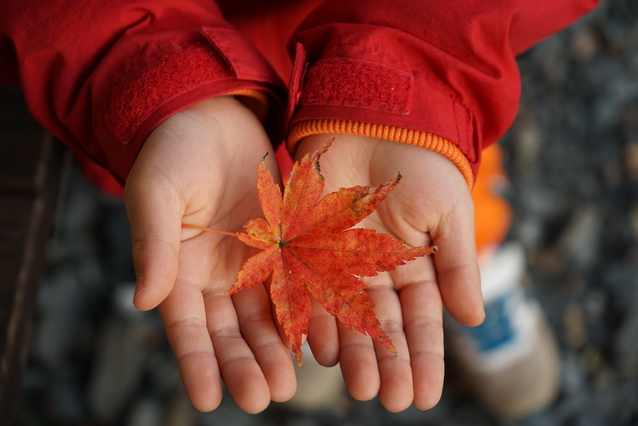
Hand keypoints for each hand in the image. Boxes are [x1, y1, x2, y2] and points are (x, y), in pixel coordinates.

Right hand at [125, 96, 294, 412]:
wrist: (213, 114)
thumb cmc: (173, 149)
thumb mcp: (157, 192)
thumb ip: (152, 243)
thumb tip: (141, 299)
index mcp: (179, 270)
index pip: (187, 326)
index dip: (196, 362)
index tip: (207, 399)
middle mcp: (218, 276)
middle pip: (232, 331)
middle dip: (246, 364)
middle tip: (264, 396)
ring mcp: (254, 263)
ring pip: (268, 315)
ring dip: (279, 348)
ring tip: (290, 382)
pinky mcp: (285, 244)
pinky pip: (299, 282)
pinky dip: (308, 310)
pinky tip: (322, 337)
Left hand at [295, 134, 483, 411]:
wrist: (376, 115)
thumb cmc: (422, 159)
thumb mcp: (449, 211)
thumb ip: (458, 264)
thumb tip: (474, 320)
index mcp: (416, 263)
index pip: (422, 320)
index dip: (425, 358)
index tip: (426, 395)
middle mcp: (377, 268)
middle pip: (383, 325)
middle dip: (388, 363)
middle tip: (390, 399)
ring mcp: (341, 257)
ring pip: (346, 313)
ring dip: (353, 351)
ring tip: (359, 384)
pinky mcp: (308, 242)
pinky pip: (311, 285)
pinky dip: (316, 314)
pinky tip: (320, 346)